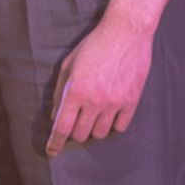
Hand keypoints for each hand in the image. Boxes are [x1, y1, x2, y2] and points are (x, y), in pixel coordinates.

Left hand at [47, 9, 156, 151]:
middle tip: (77, 121)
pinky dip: (113, 124)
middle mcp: (94, 101)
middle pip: (81, 135)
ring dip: (94, 128)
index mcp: (75, 91)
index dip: (55, 143)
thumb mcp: (68, 64)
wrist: (126, 31)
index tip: (52, 152)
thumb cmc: (94, 45)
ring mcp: (114, 102)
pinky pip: (120, 127)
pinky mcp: (132, 101)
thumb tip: (54, 116)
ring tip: (95, 114)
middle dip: (75, 132)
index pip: (61, 127)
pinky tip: (111, 114)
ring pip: (100, 133)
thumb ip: (59, 91)